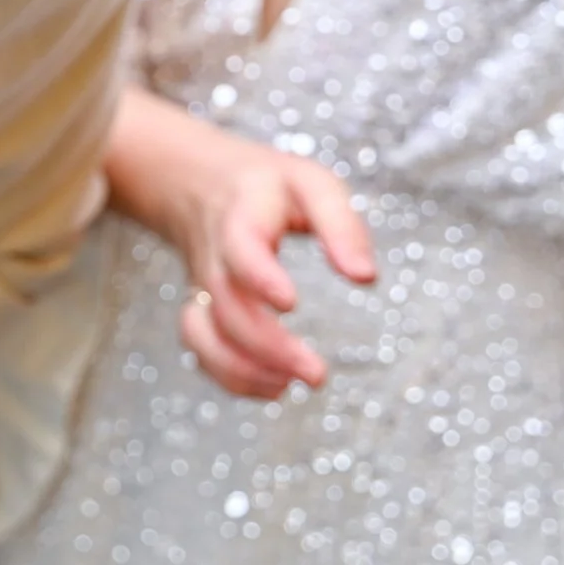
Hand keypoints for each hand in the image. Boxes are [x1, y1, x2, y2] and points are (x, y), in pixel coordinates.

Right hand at [106, 88, 376, 399]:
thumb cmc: (268, 185)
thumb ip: (340, 225)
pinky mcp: (200, 307)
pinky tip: (273, 384)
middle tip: (316, 373)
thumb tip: (366, 278)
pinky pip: (201, 347)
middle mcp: (214, 254)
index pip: (239, 245)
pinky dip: (230, 375)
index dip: (259, 276)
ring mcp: (202, 284)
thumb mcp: (310, 184)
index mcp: (241, 215)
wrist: (197, 179)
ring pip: (204, 333)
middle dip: (267, 345)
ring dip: (243, 368)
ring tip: (292, 385)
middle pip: (226, 304)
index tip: (291, 303)